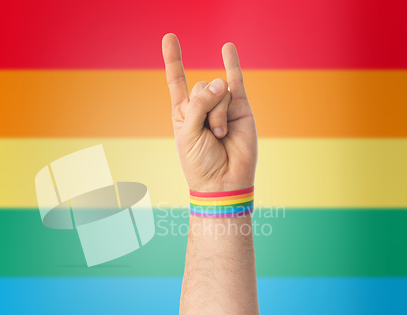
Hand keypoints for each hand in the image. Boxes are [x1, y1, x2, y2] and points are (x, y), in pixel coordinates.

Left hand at [162, 33, 257, 192]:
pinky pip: (236, 81)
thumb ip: (199, 105)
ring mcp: (222, 107)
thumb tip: (220, 82)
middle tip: (210, 132)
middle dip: (204, 106)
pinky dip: (232, 64)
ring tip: (221, 134)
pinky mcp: (241, 109)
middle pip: (201, 86)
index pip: (177, 82)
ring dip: (219, 113)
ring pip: (219, 90)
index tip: (169, 38)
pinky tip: (227, 48)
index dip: (174, 60)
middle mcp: (202, 107)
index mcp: (184, 113)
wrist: (224, 182)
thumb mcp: (188, 133)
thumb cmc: (200, 163)